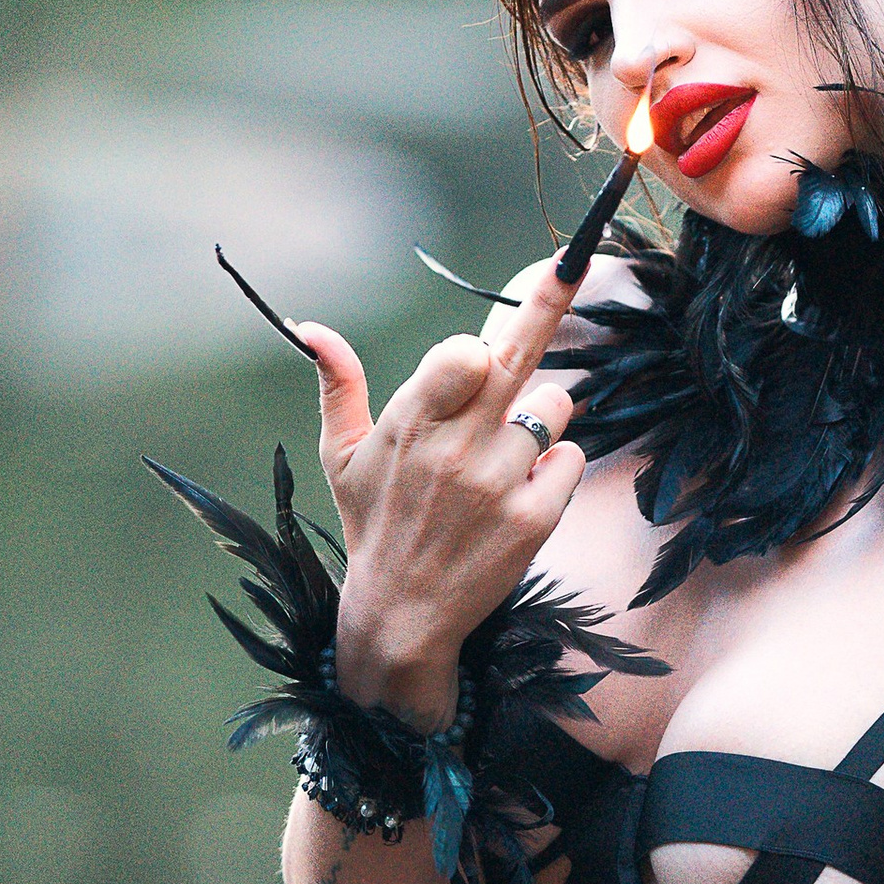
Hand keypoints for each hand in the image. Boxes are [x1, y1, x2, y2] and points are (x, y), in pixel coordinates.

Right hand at [299, 261, 589, 727]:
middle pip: (521, 356)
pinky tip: (524, 488)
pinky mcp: (534, 520)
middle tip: (568, 267)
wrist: (403, 615)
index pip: (467, 351)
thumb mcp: (343, 457)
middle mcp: (456, 449)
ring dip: (542, 416)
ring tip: (506, 450)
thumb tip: (311, 327)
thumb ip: (337, 386)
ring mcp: (498, 485)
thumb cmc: (373, 525)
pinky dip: (557, 467)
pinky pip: (572, 459)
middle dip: (548, 304)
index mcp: (410, 423)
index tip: (481, 352)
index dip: (478, 347)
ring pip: (555, 405)